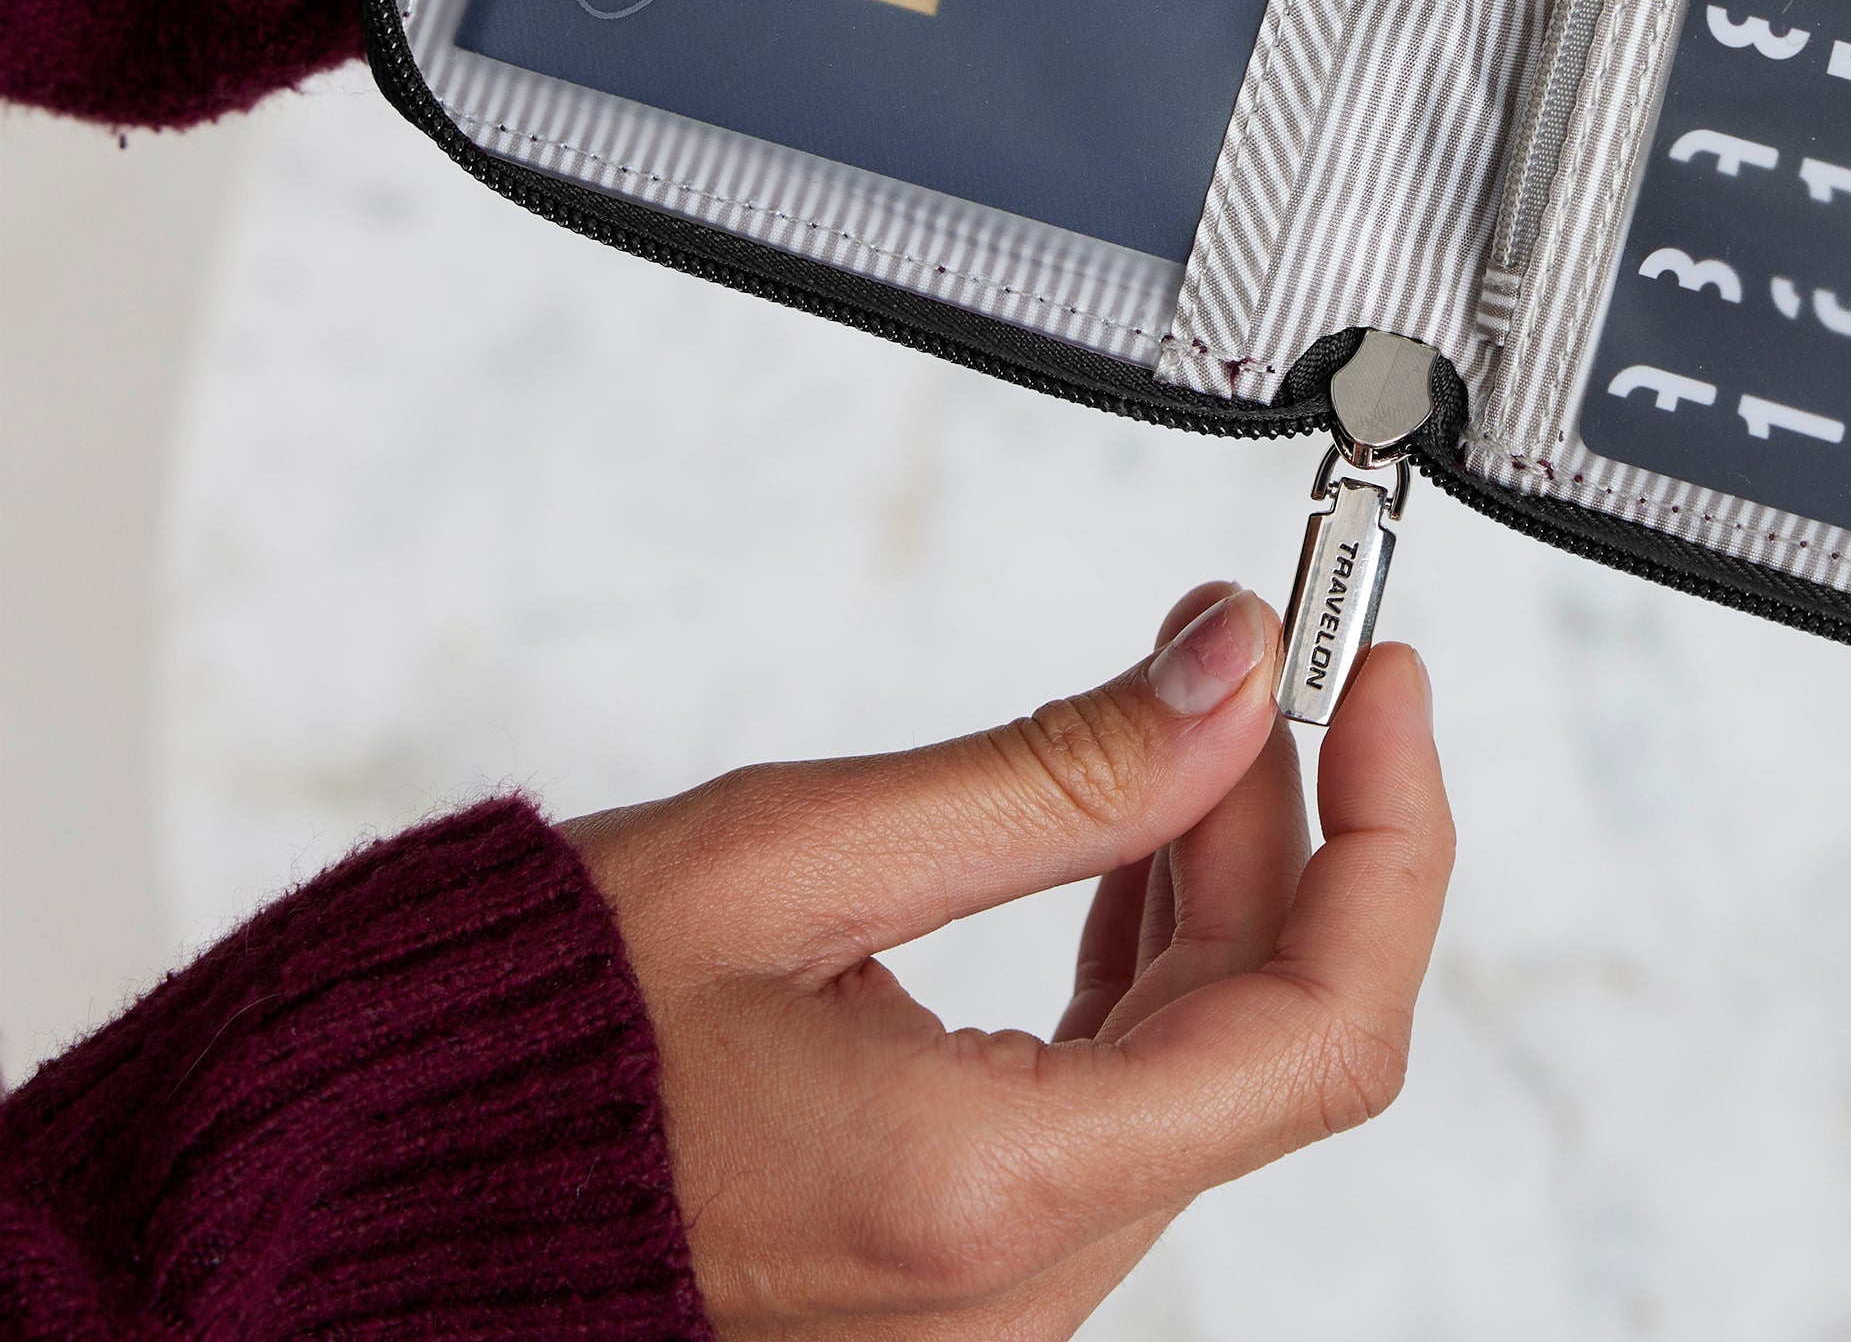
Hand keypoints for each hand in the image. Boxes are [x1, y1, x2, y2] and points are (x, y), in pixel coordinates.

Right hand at [568, 583, 1452, 1336]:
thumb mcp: (796, 853)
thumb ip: (1050, 771)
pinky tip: (1121, 837)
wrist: (372, 1199)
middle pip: (1269, 1032)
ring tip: (1180, 717)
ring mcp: (993, 1287)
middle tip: (1254, 658)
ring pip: (1202, 1062)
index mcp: (986, 1193)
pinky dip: (1148, 957)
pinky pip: (1123, 1099)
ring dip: (1218, 877)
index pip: (1324, 1027)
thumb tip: (1231, 669)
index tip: (1379, 681)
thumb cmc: (531, 1040)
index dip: (1393, 835)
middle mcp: (1015, 1283)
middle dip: (1291, 823)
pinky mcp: (960, 1256)